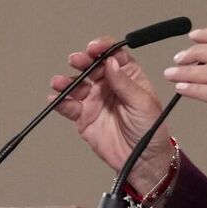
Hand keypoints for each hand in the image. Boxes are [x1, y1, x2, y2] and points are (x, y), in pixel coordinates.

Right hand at [50, 36, 174, 189]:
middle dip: (82, 61)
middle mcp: (109, 85)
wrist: (142, 160)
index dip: (103, 47)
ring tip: (60, 82)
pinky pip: (68, 106)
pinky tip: (56, 99)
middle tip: (76, 60)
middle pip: (91, 66)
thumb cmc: (150, 130)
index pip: (114, 55)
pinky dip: (60, 101)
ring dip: (66, 81)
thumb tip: (111, 62)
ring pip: (76, 84)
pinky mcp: (83, 116)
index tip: (94, 47)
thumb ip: (125, 84)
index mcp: (128, 77)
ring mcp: (94, 100)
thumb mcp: (143, 104)